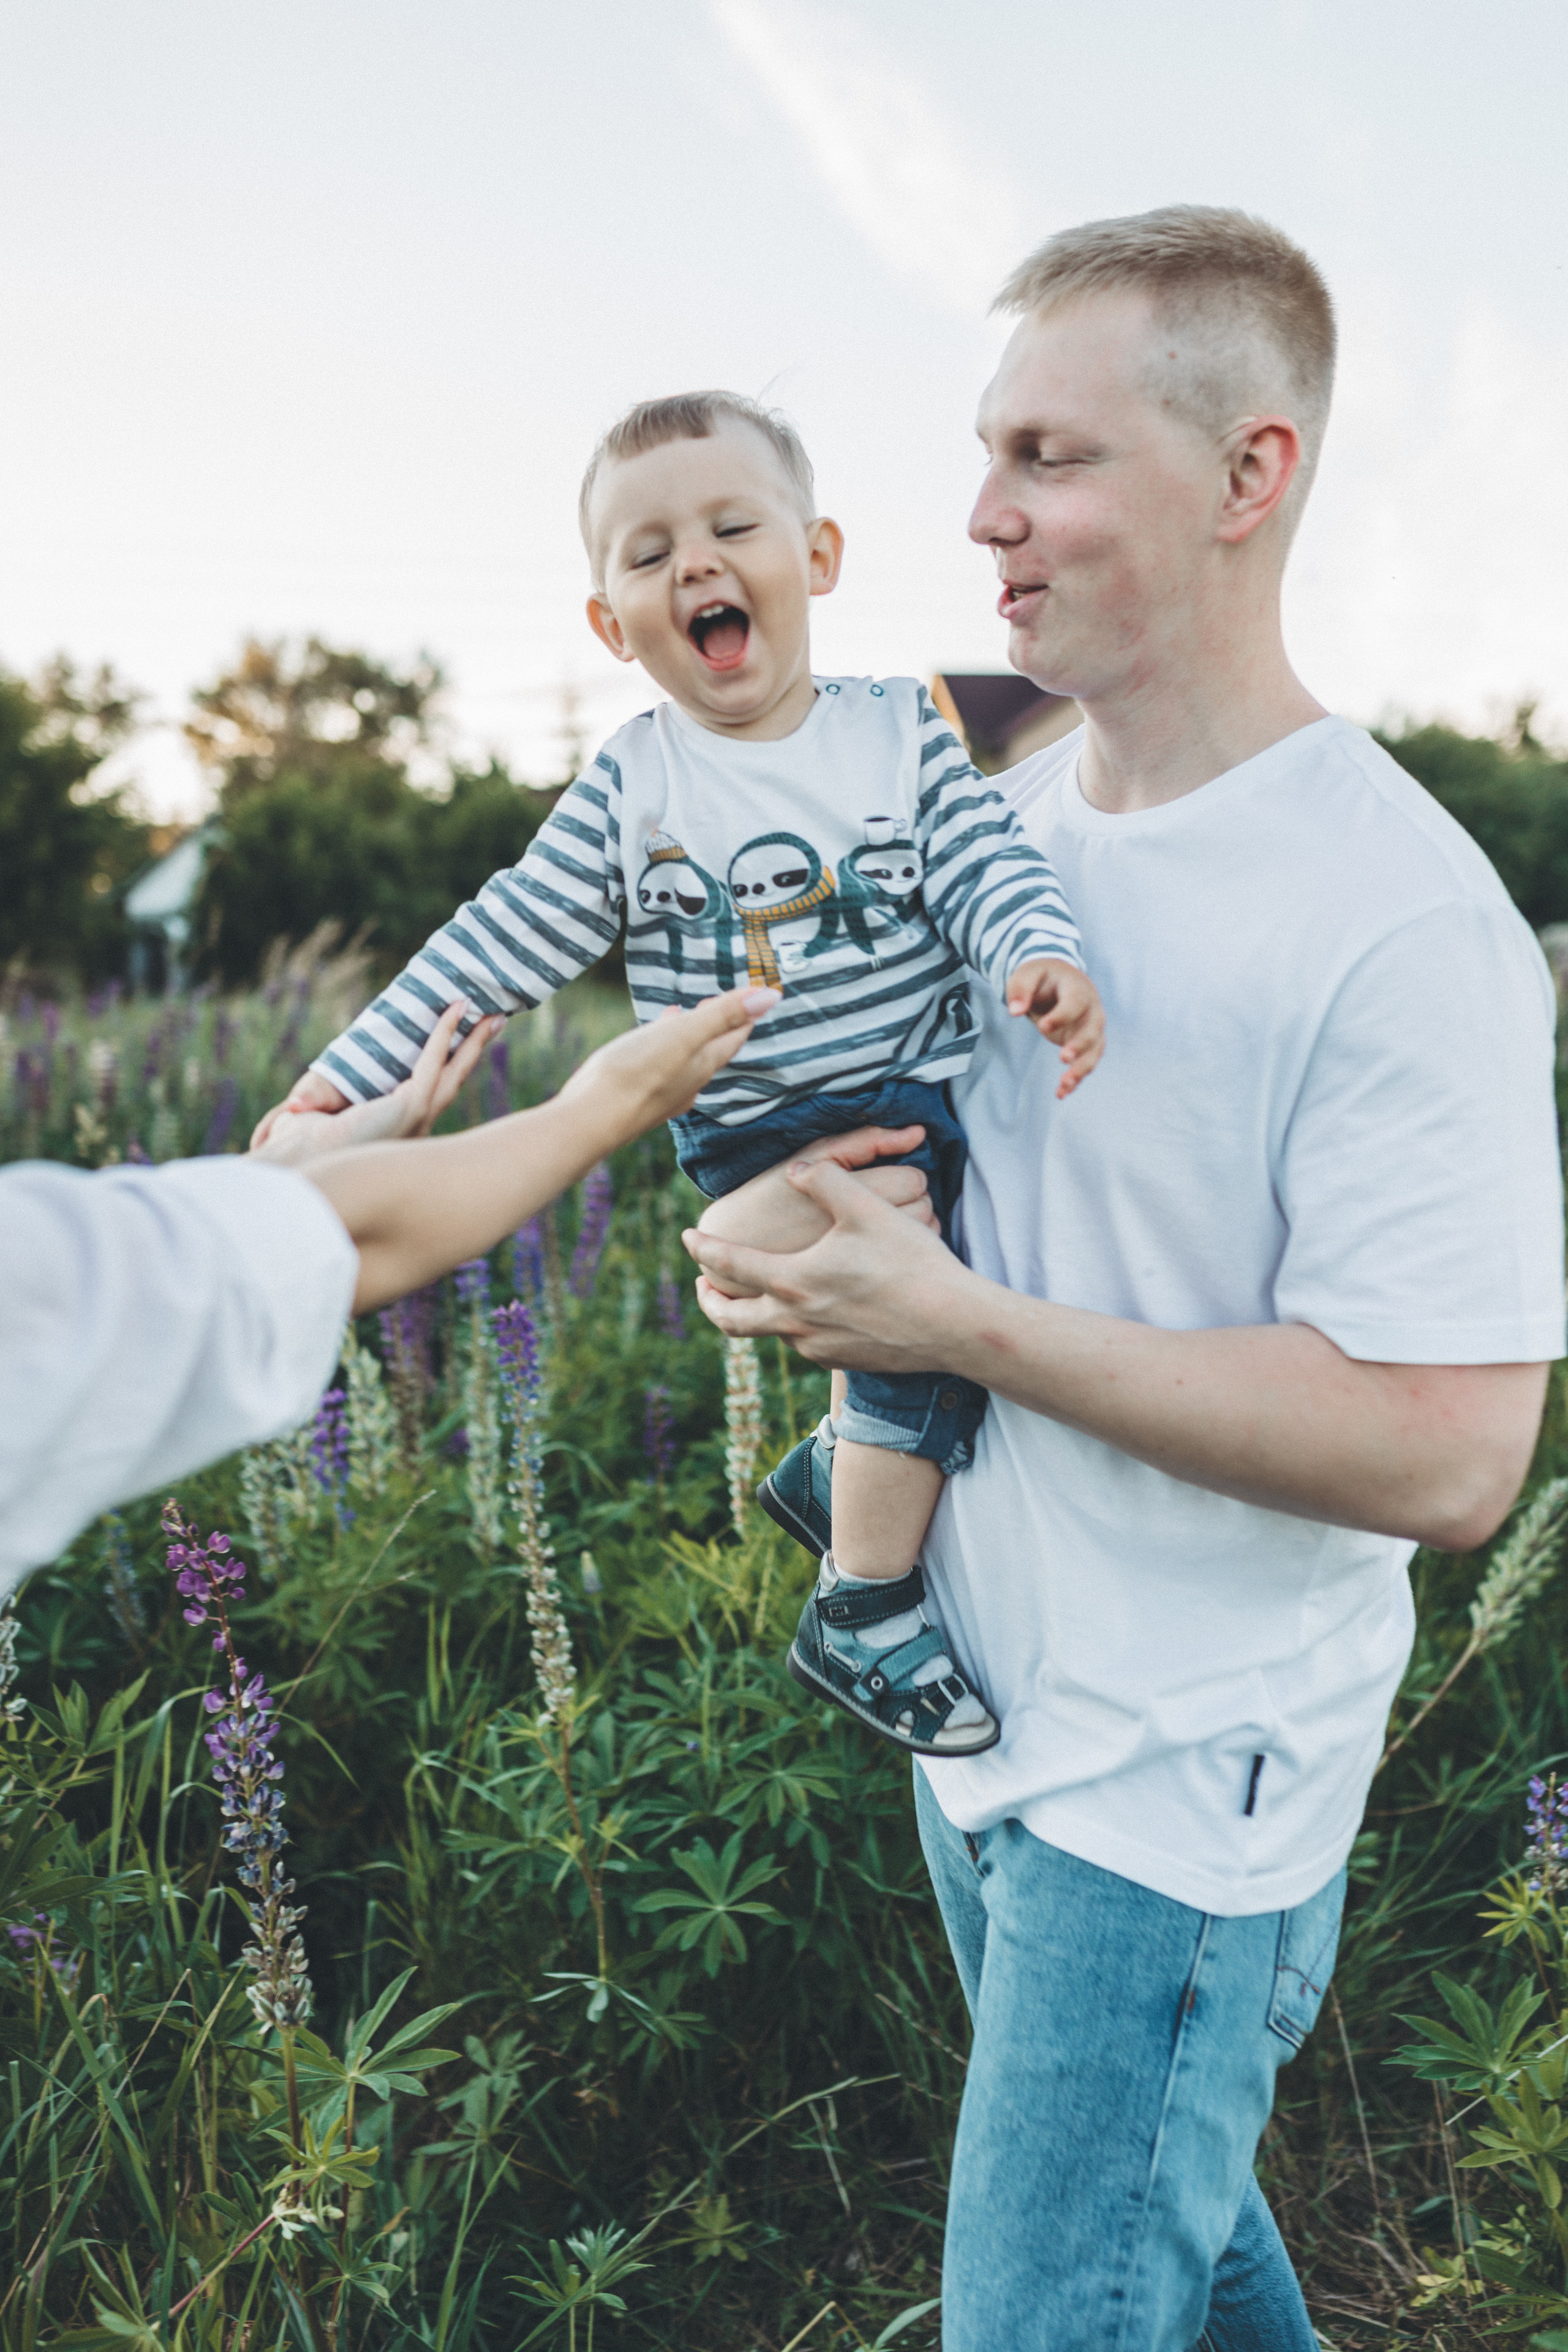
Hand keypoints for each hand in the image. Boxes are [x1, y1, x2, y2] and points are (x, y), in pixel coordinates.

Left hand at [251, 1002, 497, 1166]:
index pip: (431, 1090)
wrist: (297, 1164)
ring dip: (474, 1040)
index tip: (463, 1040)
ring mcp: (417, 1118)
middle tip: (495, 1021)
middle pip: (454, 1079)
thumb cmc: (298, 1147)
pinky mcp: (411, 1107)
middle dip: (475, 1049)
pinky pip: (434, 1062)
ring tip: (492, 1014)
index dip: (450, 1063)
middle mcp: (415, 1126)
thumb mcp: (311, 1117)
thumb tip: (295, 1102)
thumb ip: (313, 1107)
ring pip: (454, 1071)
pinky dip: (445, 1033)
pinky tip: (456, 1010)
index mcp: (397, 1128)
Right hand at [556, 986, 780, 1131]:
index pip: (733, 1036)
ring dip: (687, 1035)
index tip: (753, 994)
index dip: (744, 1014)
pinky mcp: (637, 1096)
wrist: (591, 1120)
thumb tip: (771, 996)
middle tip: (720, 1001)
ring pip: (684, 1058)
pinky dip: (661, 1047)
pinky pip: (658, 1066)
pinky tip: (647, 1043)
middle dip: (718, 1023)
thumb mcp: (684, 1034)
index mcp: (703, 1065)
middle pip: (711, 1048)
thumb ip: (723, 1015)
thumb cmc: (637, 1074)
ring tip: (681, 1016)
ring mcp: (663, 1092)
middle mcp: (688, 1083)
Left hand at [683, 1154, 967, 1369]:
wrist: (952, 1325)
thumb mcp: (866, 1208)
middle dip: (711, 1301)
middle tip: (704, 1286)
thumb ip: (825, 1179)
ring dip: (756, 1313)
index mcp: (792, 1282)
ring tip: (759, 1294)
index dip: (704, 1248)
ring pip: (770, 1332)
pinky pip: (803, 1343)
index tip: (688, 1237)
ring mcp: (817, 1347)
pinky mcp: (841, 1361)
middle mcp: (795, 1322)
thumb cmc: (910, 1264)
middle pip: (731, 1320)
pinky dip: (792, 1326)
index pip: (730, 1264)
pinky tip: (810, 1310)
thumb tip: (795, 1171)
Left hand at [1006, 957, 1104, 1096]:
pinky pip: (1086, 1062)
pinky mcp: (1086, 1043)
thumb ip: (1020, 989)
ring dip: (1081, 1068)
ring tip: (1064, 1085)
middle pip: (1093, 1029)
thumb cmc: (1041, 976)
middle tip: (1063, 1058)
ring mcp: (1091, 1028)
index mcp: (1078, 988)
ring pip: (1094, 1051)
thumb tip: (1014, 1011)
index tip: (1043, 1026)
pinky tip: (1060, 1093)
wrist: (1057, 979)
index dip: (1063, 1015)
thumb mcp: (1027, 974)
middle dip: (1080, 1045)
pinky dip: (1075, 1078)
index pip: (1076, 1002)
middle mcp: (1091, 1009)